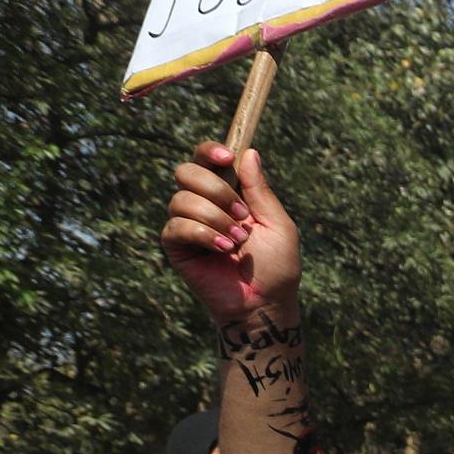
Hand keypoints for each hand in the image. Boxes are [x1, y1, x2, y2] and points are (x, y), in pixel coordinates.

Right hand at [162, 143, 302, 324]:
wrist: (265, 302)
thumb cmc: (276, 266)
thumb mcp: (277, 224)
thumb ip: (260, 190)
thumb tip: (248, 152)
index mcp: (227, 193)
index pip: (206, 159)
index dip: (210, 151)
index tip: (227, 158)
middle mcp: (202, 203)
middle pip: (186, 171)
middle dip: (215, 189)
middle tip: (241, 214)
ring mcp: (186, 223)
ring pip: (181, 199)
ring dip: (215, 218)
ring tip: (238, 241)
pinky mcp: (176, 245)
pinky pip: (177, 226)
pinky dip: (203, 235)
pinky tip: (223, 250)